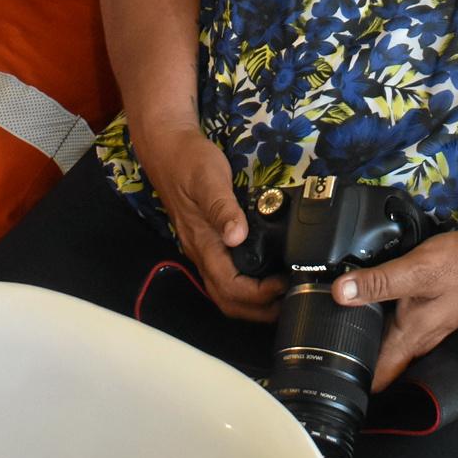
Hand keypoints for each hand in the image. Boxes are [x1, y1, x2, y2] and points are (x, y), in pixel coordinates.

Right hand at [133, 124, 280, 322]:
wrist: (166, 147)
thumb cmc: (189, 161)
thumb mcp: (209, 178)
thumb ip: (223, 207)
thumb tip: (237, 236)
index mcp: (202, 242)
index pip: (230, 287)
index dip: (258, 295)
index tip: (284, 283)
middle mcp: (200, 252)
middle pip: (226, 300)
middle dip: (258, 310)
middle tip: (291, 302)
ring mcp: (202, 248)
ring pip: (224, 291)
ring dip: (252, 302)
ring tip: (282, 296)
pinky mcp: (206, 240)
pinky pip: (224, 275)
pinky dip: (246, 286)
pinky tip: (264, 276)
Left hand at [332, 210, 457, 389]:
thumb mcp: (417, 270)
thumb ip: (378, 282)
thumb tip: (339, 292)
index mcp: (411, 336)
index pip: (378, 377)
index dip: (353, 385)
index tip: (327, 383)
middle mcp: (419, 338)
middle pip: (380, 361)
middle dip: (353, 359)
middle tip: (322, 350)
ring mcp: (426, 326)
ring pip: (389, 342)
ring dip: (367, 339)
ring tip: (335, 327)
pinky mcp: (430, 310)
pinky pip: (398, 325)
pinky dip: (381, 320)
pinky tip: (368, 303)